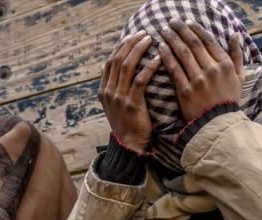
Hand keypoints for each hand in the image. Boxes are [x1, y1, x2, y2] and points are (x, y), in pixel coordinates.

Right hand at [99, 31, 160, 152]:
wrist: (129, 145)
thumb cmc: (126, 124)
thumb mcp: (113, 105)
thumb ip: (111, 86)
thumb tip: (104, 67)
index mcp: (103, 91)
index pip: (110, 62)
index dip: (121, 46)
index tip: (133, 36)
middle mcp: (108, 92)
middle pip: (117, 59)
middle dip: (130, 43)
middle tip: (143, 33)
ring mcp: (119, 98)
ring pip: (127, 66)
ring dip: (139, 50)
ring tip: (150, 40)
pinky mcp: (132, 104)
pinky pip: (140, 80)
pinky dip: (149, 67)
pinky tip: (158, 58)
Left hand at [159, 18, 244, 121]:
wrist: (217, 124)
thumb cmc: (228, 100)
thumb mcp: (239, 77)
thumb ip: (237, 55)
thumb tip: (234, 34)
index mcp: (225, 64)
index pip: (208, 41)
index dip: (196, 29)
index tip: (187, 22)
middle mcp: (212, 69)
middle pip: (193, 44)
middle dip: (181, 30)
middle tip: (171, 21)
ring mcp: (198, 80)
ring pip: (182, 54)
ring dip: (172, 39)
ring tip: (163, 31)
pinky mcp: (185, 90)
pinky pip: (174, 69)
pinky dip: (167, 56)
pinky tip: (160, 48)